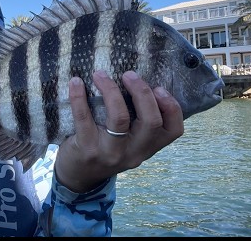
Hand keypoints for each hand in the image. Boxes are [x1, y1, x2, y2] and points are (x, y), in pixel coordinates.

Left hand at [53, 69, 184, 192]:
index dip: (172, 106)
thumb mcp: (131, 142)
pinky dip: (79, 98)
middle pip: (151, 121)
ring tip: (100, 74)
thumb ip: (141, 121)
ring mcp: (111, 153)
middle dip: (142, 92)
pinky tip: (76, 83)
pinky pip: (84, 119)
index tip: (159, 88)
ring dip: (111, 90)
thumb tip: (141, 81)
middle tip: (129, 74)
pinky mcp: (87, 150)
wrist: (78, 176)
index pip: (174, 130)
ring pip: (120, 118)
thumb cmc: (108, 148)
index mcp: (149, 147)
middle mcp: (135, 152)